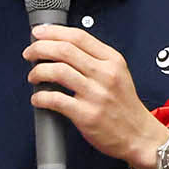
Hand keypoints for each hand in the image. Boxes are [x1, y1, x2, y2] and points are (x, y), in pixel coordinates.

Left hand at [27, 25, 168, 168]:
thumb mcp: (118, 74)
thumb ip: (95, 60)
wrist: (139, 135)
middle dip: (40, 48)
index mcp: (112, 61)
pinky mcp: (86, 115)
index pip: (78, 36)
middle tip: (29, 53)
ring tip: (33, 76)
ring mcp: (96, 94)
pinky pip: (55, 100)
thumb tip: (62, 48)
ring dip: (38, 71)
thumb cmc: (124, 106)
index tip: (39, 33)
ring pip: (58, 71)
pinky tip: (38, 98)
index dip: (53, 32)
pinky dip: (40, 97)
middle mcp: (105, 74)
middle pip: (65, 50)